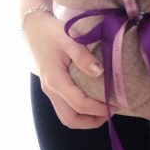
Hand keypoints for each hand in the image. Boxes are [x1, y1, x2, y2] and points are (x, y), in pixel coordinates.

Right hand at [24, 10, 111, 128]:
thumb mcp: (69, 39)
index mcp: (55, 80)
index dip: (98, 108)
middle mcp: (51, 90)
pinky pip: (65, 108)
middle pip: (71, 119)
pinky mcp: (52, 88)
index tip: (116, 104)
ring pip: (67, 116)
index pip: (79, 104)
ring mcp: (50, 90)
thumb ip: (83, 57)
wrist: (34, 28)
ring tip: (104, 109)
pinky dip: (79, 111)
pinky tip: (92, 101)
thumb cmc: (51, 32)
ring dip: (85, 119)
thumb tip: (100, 73)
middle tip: (111, 111)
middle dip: (92, 121)